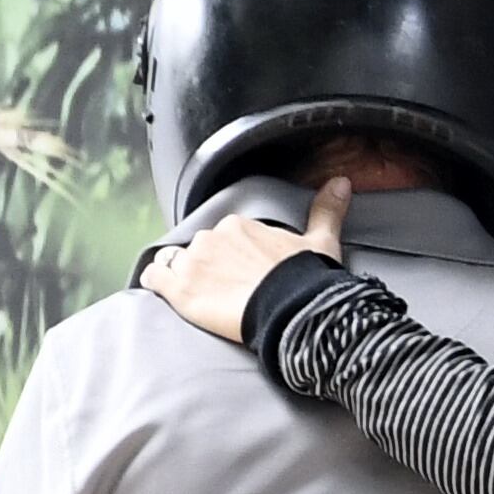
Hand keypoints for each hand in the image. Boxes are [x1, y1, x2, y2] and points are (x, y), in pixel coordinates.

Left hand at [141, 178, 346, 342]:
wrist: (293, 310)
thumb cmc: (307, 279)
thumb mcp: (322, 241)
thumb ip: (326, 210)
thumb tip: (340, 182)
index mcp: (239, 225)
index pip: (225, 236)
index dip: (233, 254)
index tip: (245, 271)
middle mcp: (211, 238)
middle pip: (201, 249)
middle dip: (210, 265)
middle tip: (228, 287)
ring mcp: (192, 263)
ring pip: (175, 262)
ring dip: (184, 274)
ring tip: (202, 293)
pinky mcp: (179, 289)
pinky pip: (153, 278)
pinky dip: (156, 283)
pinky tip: (166, 291)